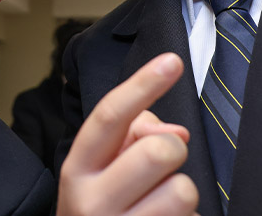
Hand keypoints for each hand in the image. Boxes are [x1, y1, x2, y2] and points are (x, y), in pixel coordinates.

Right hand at [58, 53, 198, 215]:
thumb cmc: (101, 209)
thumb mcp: (101, 170)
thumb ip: (132, 137)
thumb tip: (174, 132)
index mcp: (77, 169)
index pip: (110, 117)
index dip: (143, 84)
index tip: (172, 61)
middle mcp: (91, 202)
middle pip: (160, 150)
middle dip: (172, 152)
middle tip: (159, 170)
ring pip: (184, 190)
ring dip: (181, 195)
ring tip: (159, 207)